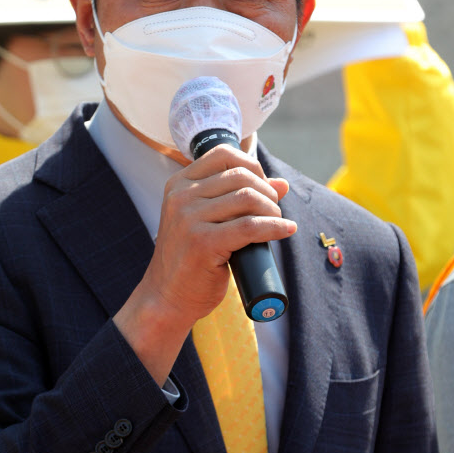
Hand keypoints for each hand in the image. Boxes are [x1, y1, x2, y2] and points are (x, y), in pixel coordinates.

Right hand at [113, 144, 295, 384]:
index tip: (264, 187)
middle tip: (273, 212)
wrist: (168, 297)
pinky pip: (250, 226)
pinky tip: (285, 231)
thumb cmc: (191, 259)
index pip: (224, 154)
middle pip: (241, 176)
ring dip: (272, 210)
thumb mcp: (209, 221)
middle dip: (267, 192)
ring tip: (276, 223)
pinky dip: (274, 227)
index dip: (253, 166)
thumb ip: (238, 198)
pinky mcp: (203, 242)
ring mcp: (189, 219)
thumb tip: (281, 183)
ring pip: (248, 198)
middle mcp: (181, 197)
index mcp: (179, 185)